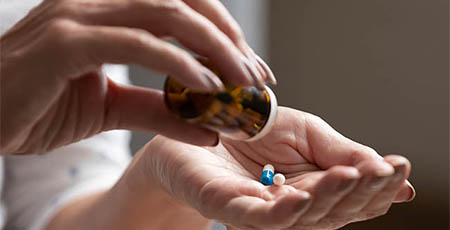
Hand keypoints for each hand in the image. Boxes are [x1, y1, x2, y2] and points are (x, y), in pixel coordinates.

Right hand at [1, 0, 275, 154]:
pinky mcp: (66, 41)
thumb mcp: (112, 109)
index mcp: (111, 10)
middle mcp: (98, 1)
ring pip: (167, 14)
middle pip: (185, 4)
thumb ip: (159, 110)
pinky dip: (177, 63)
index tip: (252, 69)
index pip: (183, 6)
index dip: (224, 32)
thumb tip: (209, 126)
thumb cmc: (40, 105)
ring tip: (243, 82)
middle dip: (229, 39)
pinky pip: (137, 43)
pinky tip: (207, 87)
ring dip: (214, 48)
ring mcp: (80, 15)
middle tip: (258, 76)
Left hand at [143, 106, 414, 229]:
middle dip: (361, 193)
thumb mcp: (307, 133)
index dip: (377, 186)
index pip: (351, 197)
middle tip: (385, 172)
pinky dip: (284, 211)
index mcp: (312, 189)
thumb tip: (390, 172)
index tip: (401, 168)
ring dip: (330, 198)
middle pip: (333, 212)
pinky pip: (259, 217)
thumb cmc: (253, 130)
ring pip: (303, 217)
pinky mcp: (228, 207)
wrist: (201, 124)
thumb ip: (342, 151)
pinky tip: (302, 196)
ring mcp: (260, 212)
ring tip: (353, 176)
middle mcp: (291, 207)